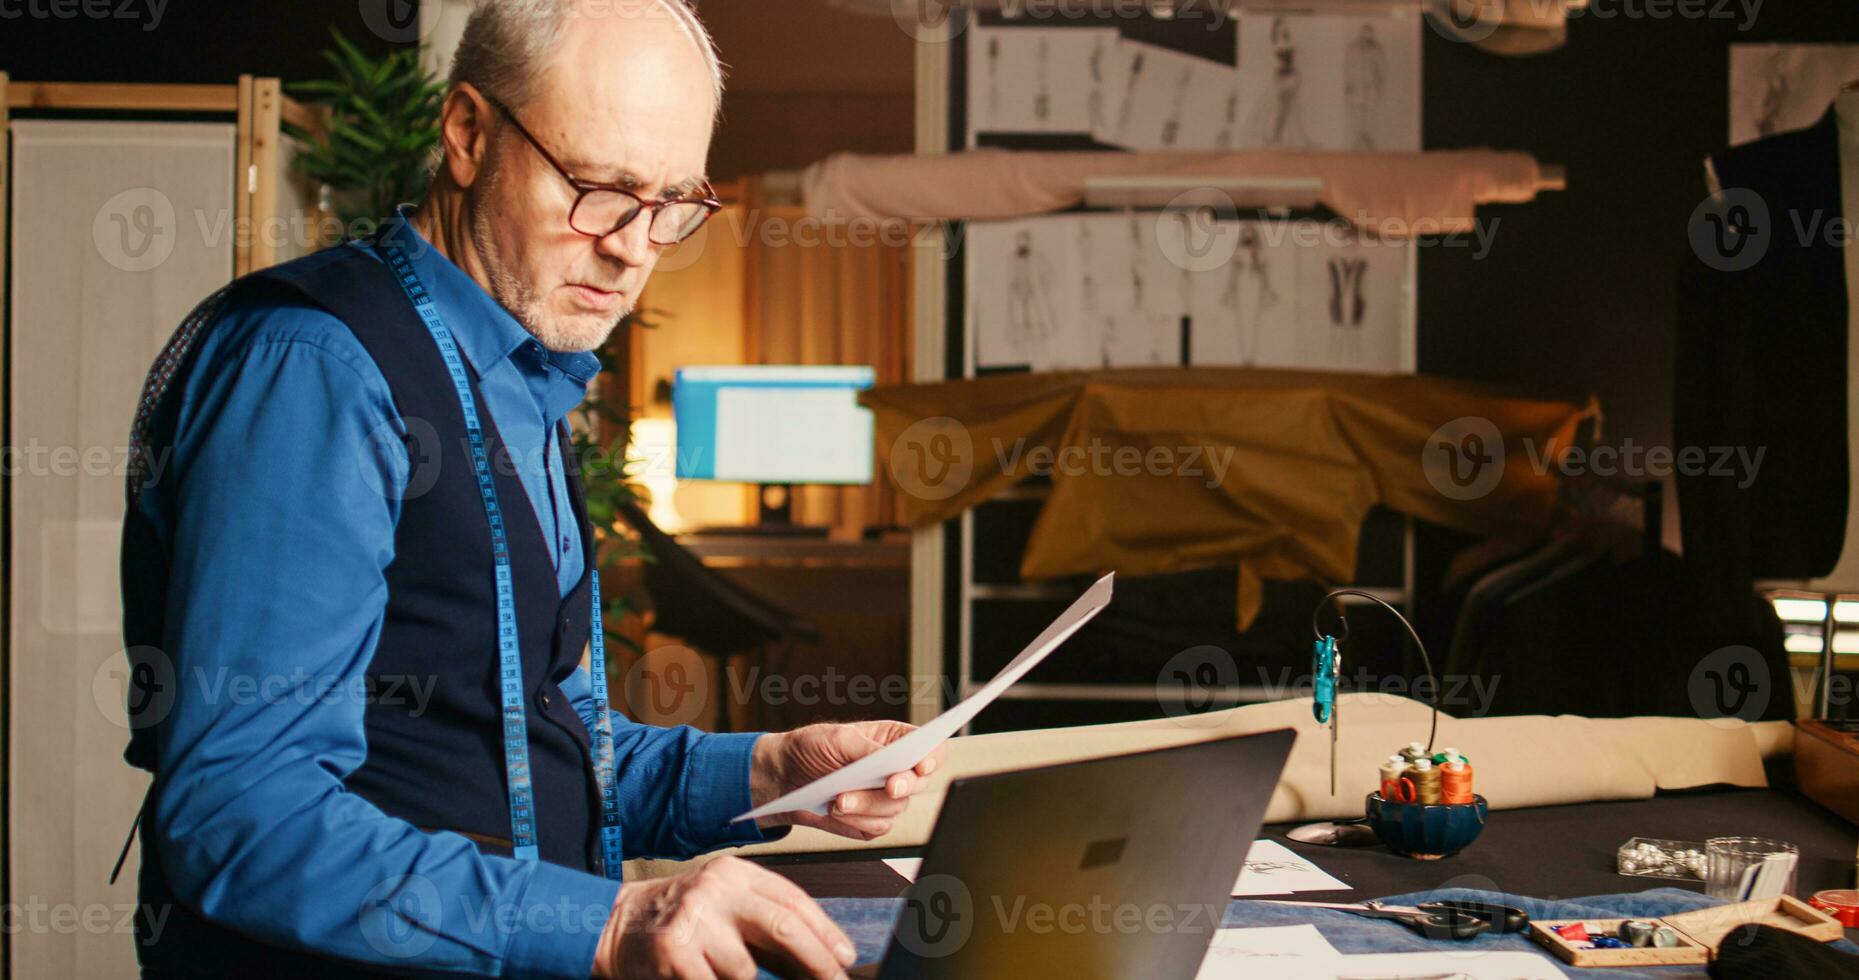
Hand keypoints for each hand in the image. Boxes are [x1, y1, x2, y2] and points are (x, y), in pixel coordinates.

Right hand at [593, 856, 854, 979]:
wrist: (614, 925)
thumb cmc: (680, 920)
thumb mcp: (723, 906)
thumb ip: (763, 924)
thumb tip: (819, 957)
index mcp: (733, 873)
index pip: (792, 899)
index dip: (824, 931)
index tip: (844, 957)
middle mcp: (715, 889)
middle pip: (782, 926)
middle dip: (816, 961)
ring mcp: (693, 918)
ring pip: (744, 970)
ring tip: (715, 970)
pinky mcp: (673, 951)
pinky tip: (704, 978)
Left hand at [750, 721, 945, 839]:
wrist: (782, 777)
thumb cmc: (811, 748)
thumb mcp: (839, 738)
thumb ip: (868, 749)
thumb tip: (892, 759)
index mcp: (895, 742)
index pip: (931, 750)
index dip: (933, 758)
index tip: (922, 766)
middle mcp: (896, 770)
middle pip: (918, 783)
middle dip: (902, 786)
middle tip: (889, 786)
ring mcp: (884, 798)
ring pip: (896, 809)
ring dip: (868, 806)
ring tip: (839, 799)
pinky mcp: (870, 821)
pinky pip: (877, 828)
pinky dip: (858, 820)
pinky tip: (837, 810)